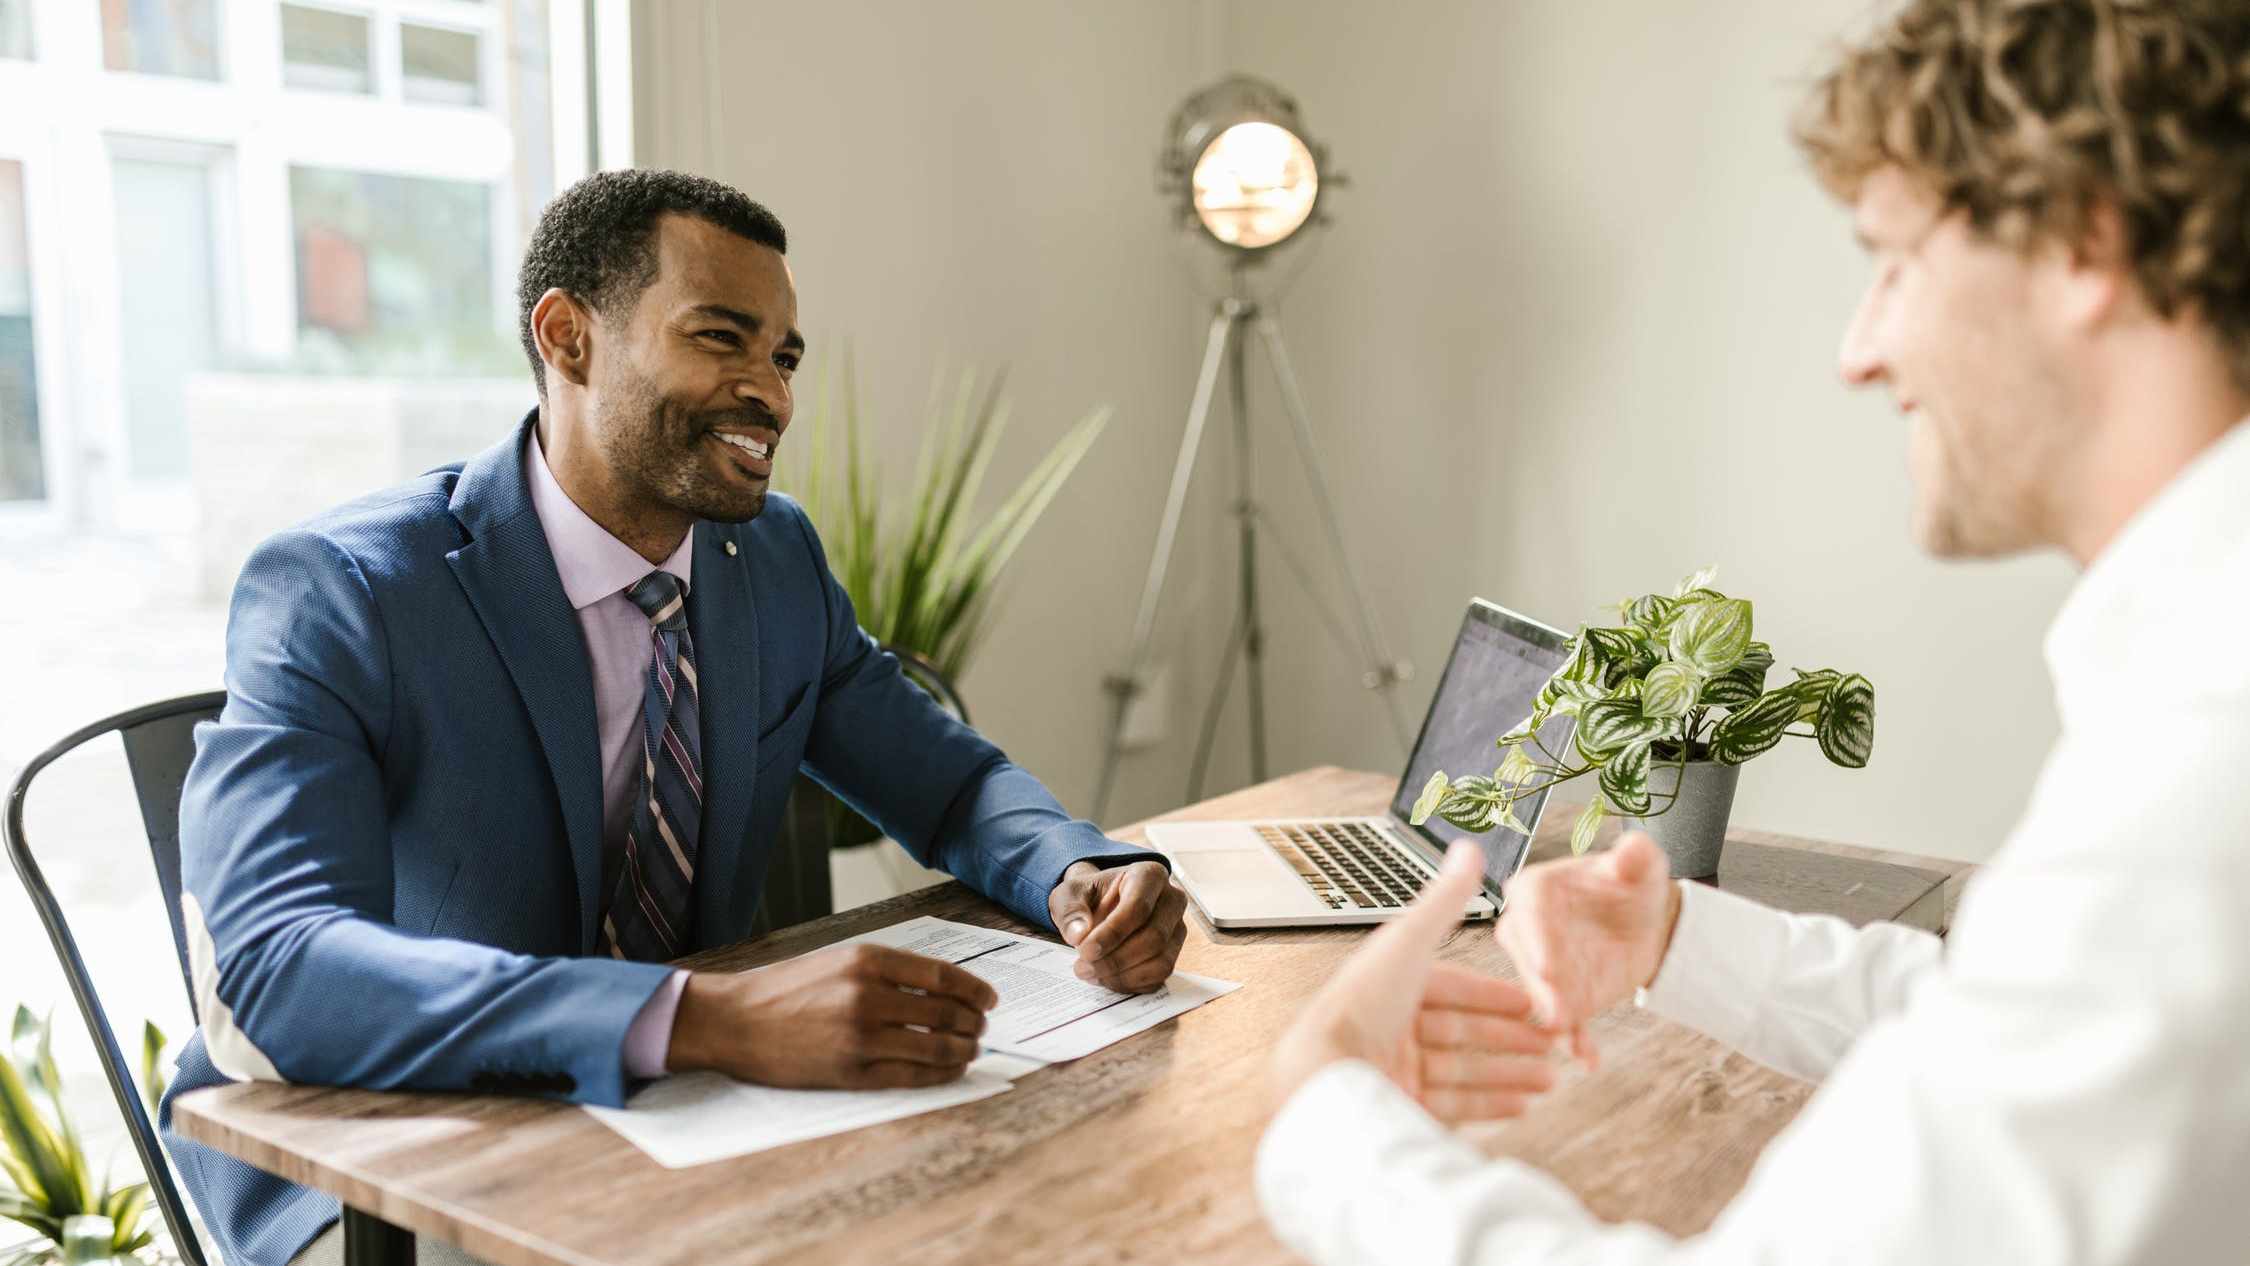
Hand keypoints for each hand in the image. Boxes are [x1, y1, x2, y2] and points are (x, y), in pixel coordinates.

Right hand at [666, 942, 998, 1088]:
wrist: (735, 1021)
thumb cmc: (787, 989)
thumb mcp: (840, 960)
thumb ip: (889, 971)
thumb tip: (945, 987)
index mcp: (867, 960)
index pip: (943, 975)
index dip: (975, 990)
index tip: (990, 999)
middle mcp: (868, 995)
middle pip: (946, 1012)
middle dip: (974, 1022)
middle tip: (982, 1027)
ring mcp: (861, 1036)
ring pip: (937, 1046)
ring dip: (964, 1049)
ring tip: (971, 1049)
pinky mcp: (852, 1072)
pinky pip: (913, 1075)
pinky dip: (942, 1073)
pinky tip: (951, 1069)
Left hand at [1048, 859, 1188, 992]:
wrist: (1099, 905)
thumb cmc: (1088, 897)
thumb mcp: (1068, 895)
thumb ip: (1070, 911)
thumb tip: (1079, 934)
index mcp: (1149, 875)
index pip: (1139, 907)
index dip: (1112, 933)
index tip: (1085, 950)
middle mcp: (1172, 900)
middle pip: (1154, 938)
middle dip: (1116, 959)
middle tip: (1083, 968)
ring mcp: (1177, 929)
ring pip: (1161, 962)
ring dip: (1124, 976)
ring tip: (1092, 974)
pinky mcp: (1174, 953)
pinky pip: (1159, 978)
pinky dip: (1131, 984)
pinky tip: (1106, 978)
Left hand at [1270, 842, 1559, 1123]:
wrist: (1327, 1076)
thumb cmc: (1363, 1004)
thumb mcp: (1410, 942)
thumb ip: (1445, 900)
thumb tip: (1469, 847)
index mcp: (1389, 985)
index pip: (1451, 988)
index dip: (1494, 995)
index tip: (1533, 1003)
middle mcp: (1390, 1027)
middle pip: (1461, 1031)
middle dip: (1511, 1038)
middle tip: (1553, 1042)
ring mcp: (1394, 1070)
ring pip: (1463, 1071)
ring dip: (1510, 1073)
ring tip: (1550, 1079)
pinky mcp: (1399, 1107)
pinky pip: (1454, 1106)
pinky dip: (1490, 1105)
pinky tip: (1522, 1105)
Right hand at [1494, 831, 1681, 1068]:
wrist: (1645, 924)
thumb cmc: (1632, 886)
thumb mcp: (1640, 868)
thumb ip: (1635, 857)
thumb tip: (1634, 847)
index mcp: (1536, 890)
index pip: (1529, 911)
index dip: (1537, 939)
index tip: (1546, 965)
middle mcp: (1527, 930)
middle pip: (1527, 959)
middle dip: (1541, 988)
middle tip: (1556, 1012)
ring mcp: (1541, 968)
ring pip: (1541, 995)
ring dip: (1554, 1018)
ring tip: (1571, 1038)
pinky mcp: (1561, 998)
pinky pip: (1565, 1021)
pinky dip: (1575, 1041)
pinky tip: (1589, 1058)